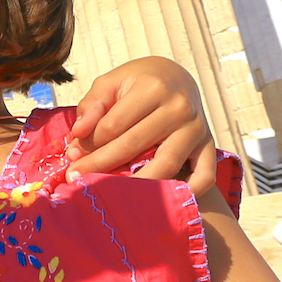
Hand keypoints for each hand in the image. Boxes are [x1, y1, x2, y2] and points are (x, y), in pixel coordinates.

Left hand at [65, 56, 215, 184]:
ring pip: (165, 166)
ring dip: (136, 186)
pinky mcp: (209, 146)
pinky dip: (187, 193)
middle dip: (101, 166)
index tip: (71, 157)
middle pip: (134, 147)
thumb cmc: (138, 83)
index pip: (113, 126)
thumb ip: (92, 104)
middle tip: (77, 181)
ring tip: (111, 196)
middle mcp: (179, 108)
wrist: (178, 79)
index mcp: (153, 88)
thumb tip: (78, 134)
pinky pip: (204, 177)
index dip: (89, 144)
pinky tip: (162, 202)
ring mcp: (197, 129)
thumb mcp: (112, 82)